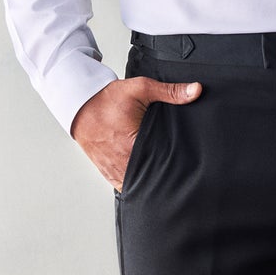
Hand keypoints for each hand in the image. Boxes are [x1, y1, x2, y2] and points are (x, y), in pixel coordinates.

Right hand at [70, 76, 202, 188]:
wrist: (79, 104)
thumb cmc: (107, 98)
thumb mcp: (141, 89)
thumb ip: (170, 92)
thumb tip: (195, 91)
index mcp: (132, 144)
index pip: (160, 163)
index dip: (174, 165)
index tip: (184, 164)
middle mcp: (122, 160)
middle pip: (149, 177)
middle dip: (163, 175)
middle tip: (177, 173)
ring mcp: (113, 168)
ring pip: (136, 185)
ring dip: (147, 181)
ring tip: (162, 179)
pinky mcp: (106, 171)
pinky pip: (123, 185)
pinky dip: (134, 183)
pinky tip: (145, 181)